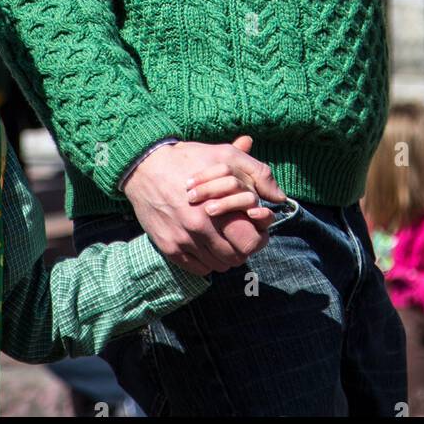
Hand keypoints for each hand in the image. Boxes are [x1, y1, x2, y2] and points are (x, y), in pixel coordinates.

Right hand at [122, 136, 285, 276]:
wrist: (145, 167)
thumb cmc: (187, 159)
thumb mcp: (222, 155)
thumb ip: (254, 169)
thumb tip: (279, 193)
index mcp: (219, 206)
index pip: (250, 242)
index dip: (257, 239)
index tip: (255, 232)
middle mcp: (201, 226)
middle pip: (235, 258)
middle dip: (240, 249)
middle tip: (238, 238)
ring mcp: (184, 239)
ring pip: (217, 265)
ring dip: (223, 256)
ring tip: (222, 241)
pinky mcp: (169, 247)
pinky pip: (197, 268)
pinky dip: (205, 262)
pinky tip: (205, 247)